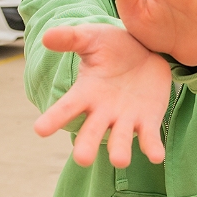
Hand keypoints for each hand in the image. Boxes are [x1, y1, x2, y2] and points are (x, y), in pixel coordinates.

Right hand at [33, 23, 170, 167]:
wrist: (146, 48)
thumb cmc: (113, 45)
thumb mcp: (92, 37)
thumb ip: (71, 38)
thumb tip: (47, 36)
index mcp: (87, 92)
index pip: (67, 107)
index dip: (54, 118)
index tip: (39, 130)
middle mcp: (103, 112)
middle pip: (92, 131)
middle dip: (87, 145)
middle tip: (82, 159)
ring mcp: (125, 119)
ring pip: (120, 139)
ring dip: (120, 150)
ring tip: (120, 160)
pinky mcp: (148, 121)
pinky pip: (149, 137)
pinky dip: (152, 147)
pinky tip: (156, 156)